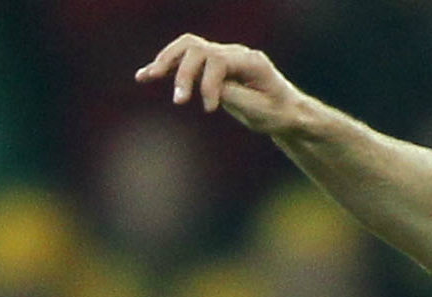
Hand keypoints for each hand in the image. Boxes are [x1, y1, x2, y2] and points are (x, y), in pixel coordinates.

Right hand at [135, 36, 306, 134]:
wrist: (286, 110)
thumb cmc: (277, 113)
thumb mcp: (259, 111)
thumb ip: (233, 96)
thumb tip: (208, 88)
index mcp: (250, 61)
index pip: (218, 60)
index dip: (209, 84)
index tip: (209, 110)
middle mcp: (234, 53)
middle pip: (198, 49)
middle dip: (184, 73)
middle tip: (179, 102)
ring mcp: (223, 55)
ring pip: (188, 47)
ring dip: (166, 61)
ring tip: (147, 77)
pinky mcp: (212, 64)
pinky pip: (186, 58)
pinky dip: (166, 66)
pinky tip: (145, 75)